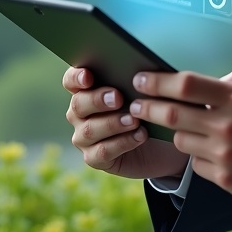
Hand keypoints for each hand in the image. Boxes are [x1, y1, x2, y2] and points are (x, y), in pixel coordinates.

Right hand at [63, 66, 188, 179]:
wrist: (160, 143)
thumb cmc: (147, 109)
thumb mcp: (142, 92)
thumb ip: (132, 81)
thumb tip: (138, 73)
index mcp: (86, 90)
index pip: (71, 80)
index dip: (76, 77)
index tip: (89, 77)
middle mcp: (80, 114)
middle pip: (78, 104)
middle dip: (98, 100)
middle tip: (119, 98)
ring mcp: (84, 137)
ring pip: (89, 130)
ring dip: (113, 123)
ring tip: (135, 120)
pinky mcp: (94, 158)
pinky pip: (102, 151)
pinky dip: (123, 142)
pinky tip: (140, 135)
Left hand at [128, 67, 231, 201]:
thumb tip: (212, 81)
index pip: (184, 85)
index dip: (157, 82)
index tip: (141, 80)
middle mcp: (226, 126)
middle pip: (171, 115)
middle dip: (146, 108)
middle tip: (135, 105)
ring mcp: (225, 156)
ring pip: (182, 142)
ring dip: (178, 133)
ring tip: (184, 127)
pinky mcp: (227, 180)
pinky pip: (198, 166)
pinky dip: (200, 155)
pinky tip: (212, 150)